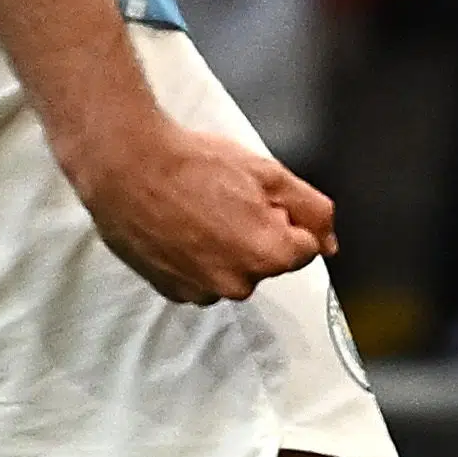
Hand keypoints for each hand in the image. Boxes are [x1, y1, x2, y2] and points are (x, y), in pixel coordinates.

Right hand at [66, 112, 334, 304]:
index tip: (256, 196)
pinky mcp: (170, 291)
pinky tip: (179, 226)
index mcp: (267, 256)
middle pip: (267, 260)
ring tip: (198, 210)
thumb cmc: (194, 164)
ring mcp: (199, 291)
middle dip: (258, 233)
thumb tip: (330, 243)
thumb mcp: (269, 174)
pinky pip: (201, 276)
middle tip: (226, 198)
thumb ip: (312, 210)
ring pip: (234, 269)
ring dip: (226, 246)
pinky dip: (197, 256)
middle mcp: (236, 285)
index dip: (285, 215)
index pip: (304, 246)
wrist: (127, 168)